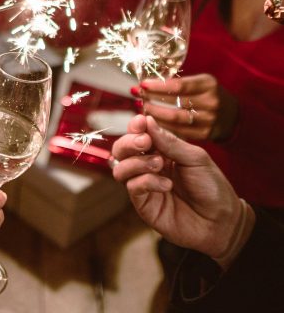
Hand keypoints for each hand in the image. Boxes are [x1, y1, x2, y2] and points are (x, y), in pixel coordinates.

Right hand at [110, 115, 240, 258]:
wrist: (221, 221)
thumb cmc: (211, 187)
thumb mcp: (195, 158)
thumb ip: (170, 142)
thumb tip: (146, 120)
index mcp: (161, 151)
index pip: (138, 135)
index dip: (135, 127)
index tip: (140, 122)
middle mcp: (148, 167)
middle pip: (121, 150)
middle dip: (129, 142)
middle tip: (144, 142)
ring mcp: (144, 186)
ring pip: (120, 168)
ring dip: (137, 162)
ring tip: (158, 165)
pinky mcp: (143, 204)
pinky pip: (132, 187)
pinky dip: (146, 181)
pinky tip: (166, 185)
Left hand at [132, 74, 237, 140]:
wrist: (233, 115)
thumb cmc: (208, 94)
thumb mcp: (199, 82)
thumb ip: (178, 82)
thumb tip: (146, 83)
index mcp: (208, 85)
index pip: (179, 85)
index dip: (158, 86)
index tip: (142, 84)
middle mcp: (210, 102)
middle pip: (174, 103)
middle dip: (152, 99)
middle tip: (137, 96)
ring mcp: (209, 120)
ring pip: (174, 119)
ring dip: (154, 114)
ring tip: (141, 108)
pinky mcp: (205, 134)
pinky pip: (178, 131)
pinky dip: (162, 126)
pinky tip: (151, 121)